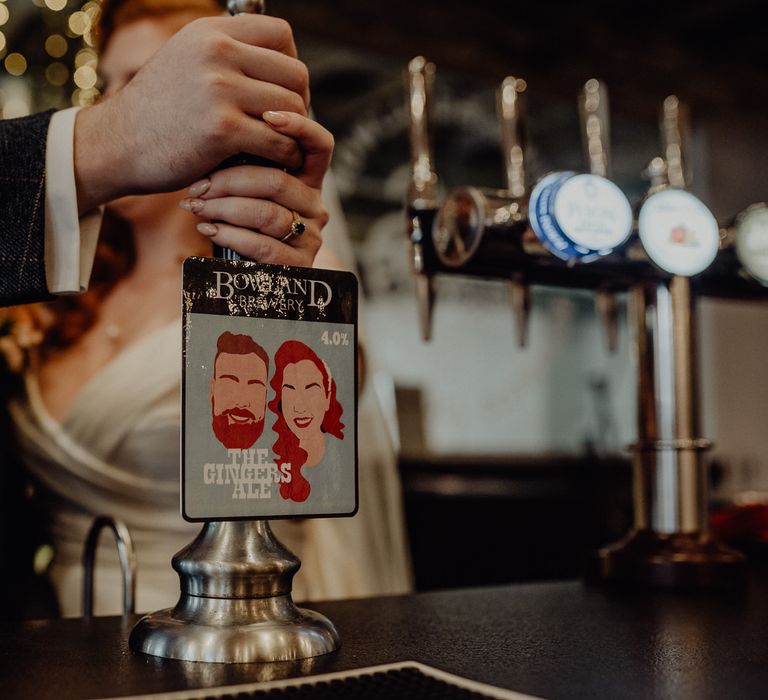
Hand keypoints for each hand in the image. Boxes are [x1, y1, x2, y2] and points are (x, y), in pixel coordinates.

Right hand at [74, 15, 309, 211]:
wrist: (117, 145)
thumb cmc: (160, 112)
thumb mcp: (189, 63)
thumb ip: (229, 57)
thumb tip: (284, 66)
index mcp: (211, 32)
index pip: (282, 33)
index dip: (291, 67)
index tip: (280, 94)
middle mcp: (216, 51)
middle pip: (295, 74)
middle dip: (299, 105)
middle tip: (285, 128)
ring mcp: (219, 89)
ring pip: (293, 109)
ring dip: (295, 135)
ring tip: (280, 148)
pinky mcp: (222, 129)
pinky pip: (279, 141)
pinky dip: (285, 157)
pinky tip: (275, 164)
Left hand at [179, 111, 333, 267]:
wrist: (243, 276)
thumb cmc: (236, 221)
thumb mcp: (243, 186)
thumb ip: (245, 160)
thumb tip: (219, 123)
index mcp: (308, 180)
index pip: (319, 145)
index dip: (300, 126)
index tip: (265, 115)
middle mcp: (315, 206)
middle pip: (278, 182)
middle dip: (231, 180)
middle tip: (198, 184)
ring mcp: (310, 237)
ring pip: (268, 214)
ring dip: (224, 208)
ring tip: (197, 206)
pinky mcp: (299, 265)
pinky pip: (263, 245)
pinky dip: (230, 235)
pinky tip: (207, 229)